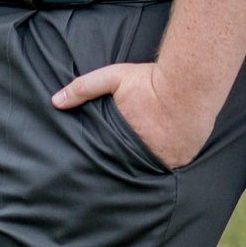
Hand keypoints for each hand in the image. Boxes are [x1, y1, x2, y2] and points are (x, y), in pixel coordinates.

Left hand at [47, 54, 202, 168]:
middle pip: (130, 167)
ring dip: (150, 162)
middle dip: (128, 164)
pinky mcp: (184, 159)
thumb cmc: (150, 81)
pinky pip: (172, 164)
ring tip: (148, 154)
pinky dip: (169, 158)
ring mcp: (165, 161)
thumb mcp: (113, 78)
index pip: (109, 160)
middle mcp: (144, 157)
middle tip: (126, 160)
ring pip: (152, 168)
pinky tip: (168, 148)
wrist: (190, 82)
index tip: (106, 159)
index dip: (108, 158)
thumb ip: (84, 88)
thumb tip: (55, 101)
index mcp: (123, 142)